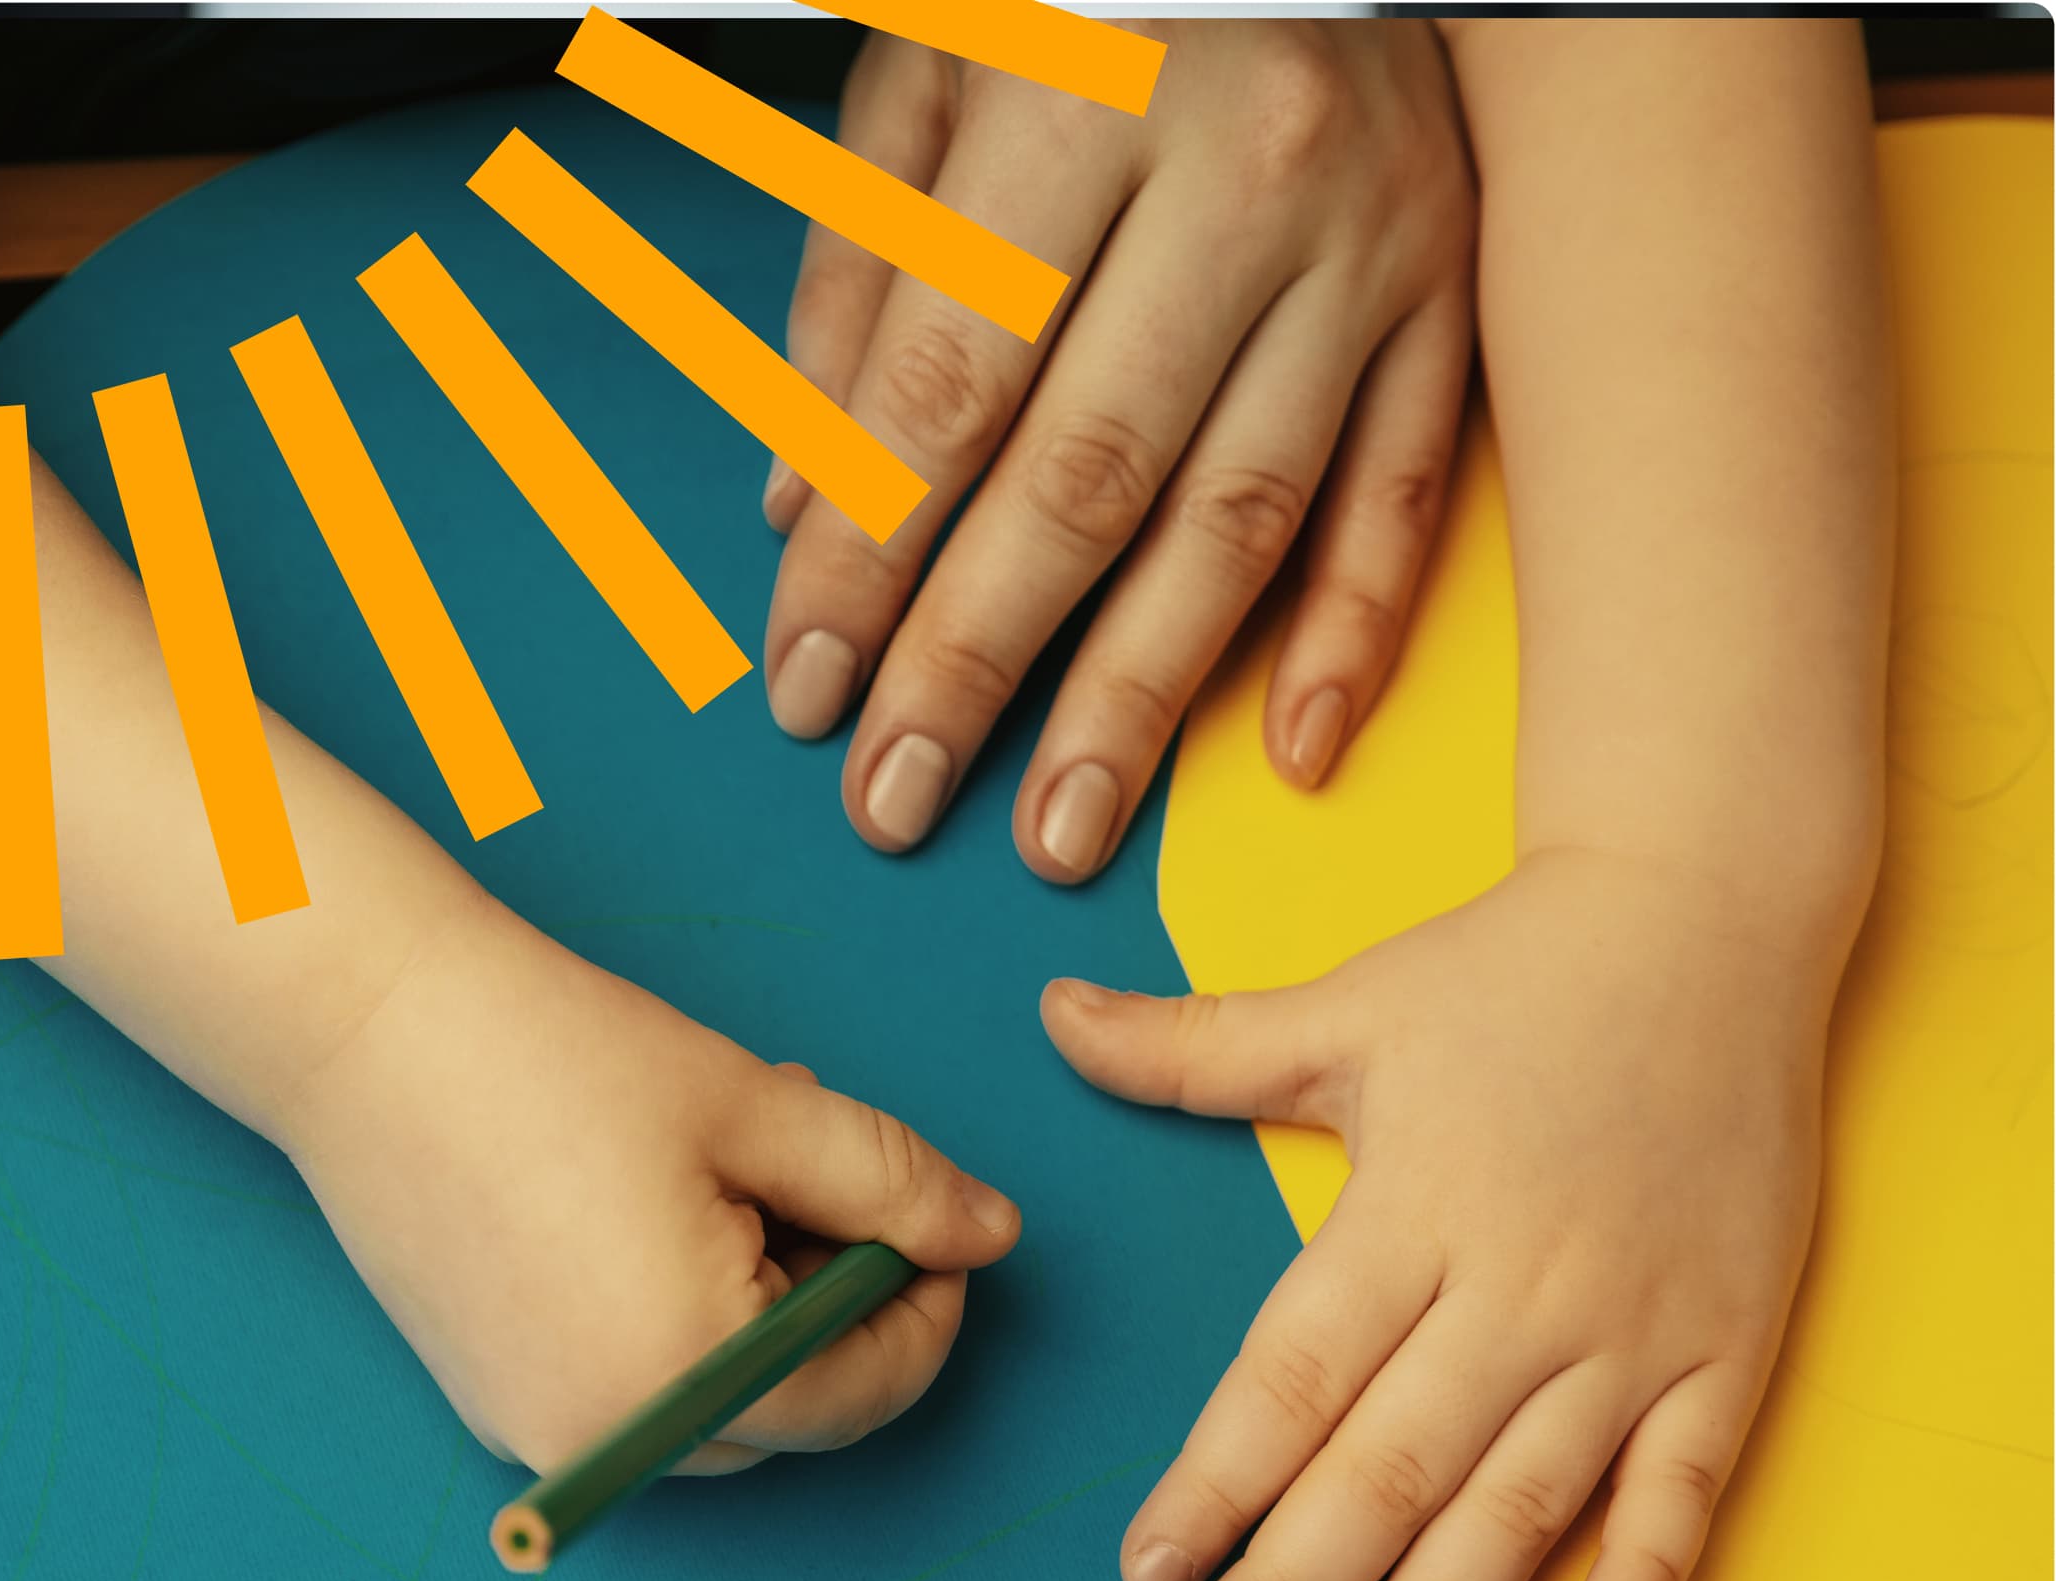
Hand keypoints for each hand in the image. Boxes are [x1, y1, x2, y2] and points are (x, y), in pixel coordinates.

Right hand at [276, 894, 1020, 1473]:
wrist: (363, 1029)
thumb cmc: (557, 1060)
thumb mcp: (762, 1111)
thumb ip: (895, 1184)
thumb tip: (994, 1234)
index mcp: (689, 1380)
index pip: (864, 1393)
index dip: (926, 1310)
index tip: (942, 1232)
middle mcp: (609, 1439)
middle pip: (792, 1407)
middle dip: (837, 1299)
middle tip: (824, 1173)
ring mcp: (538, 1433)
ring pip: (719, 1402)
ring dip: (764, 1304)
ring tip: (738, 1169)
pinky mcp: (495, 1402)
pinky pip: (637, 1389)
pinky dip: (683, 1319)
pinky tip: (664, 1203)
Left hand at [763, 19, 1475, 877]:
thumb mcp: (937, 56)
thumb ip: (859, 266)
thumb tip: (798, 495)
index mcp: (1092, 93)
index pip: (951, 384)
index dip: (869, 556)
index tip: (808, 683)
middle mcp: (1247, 181)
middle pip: (1089, 478)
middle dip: (976, 661)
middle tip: (895, 796)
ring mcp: (1371, 249)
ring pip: (1241, 520)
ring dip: (1143, 699)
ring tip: (1060, 830)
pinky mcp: (1454, 297)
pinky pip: (1401, 496)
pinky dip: (1350, 635)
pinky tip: (1284, 756)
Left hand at [1041, 848, 1832, 1580]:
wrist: (1709, 912)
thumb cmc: (1512, 968)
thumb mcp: (1344, 1001)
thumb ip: (1192, 1046)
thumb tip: (1051, 1018)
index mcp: (1410, 1205)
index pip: (1288, 1381)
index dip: (1212, 1487)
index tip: (1145, 1574)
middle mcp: (1517, 1283)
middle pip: (1383, 1471)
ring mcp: (1630, 1323)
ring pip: (1518, 1504)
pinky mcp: (1729, 1339)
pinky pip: (1688, 1481)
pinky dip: (1648, 1572)